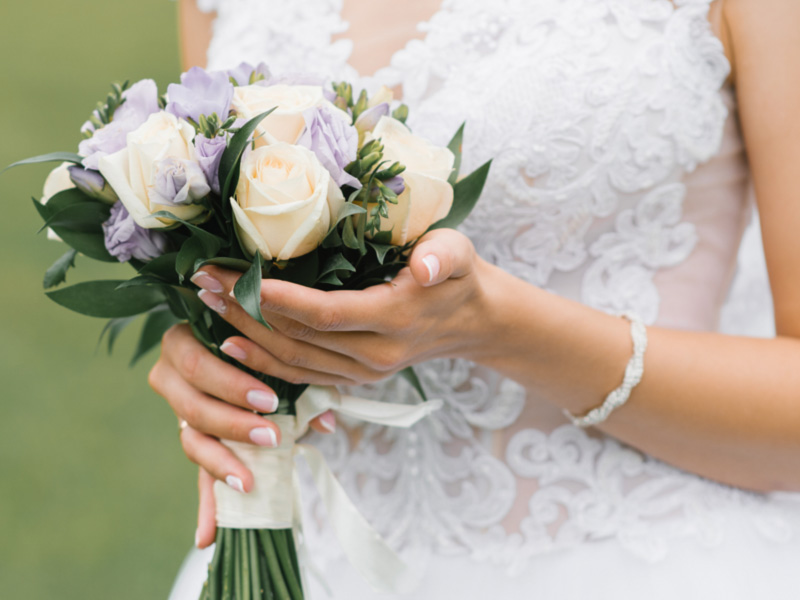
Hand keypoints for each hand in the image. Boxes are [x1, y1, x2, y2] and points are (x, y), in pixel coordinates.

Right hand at [148, 324, 334, 547]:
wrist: (235, 343)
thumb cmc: (257, 344)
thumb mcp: (273, 358)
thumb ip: (295, 383)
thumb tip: (327, 424)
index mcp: (187, 343)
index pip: (198, 367)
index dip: (230, 387)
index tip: (269, 403)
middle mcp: (171, 375)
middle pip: (191, 407)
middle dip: (232, 425)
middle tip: (270, 438)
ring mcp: (177, 410)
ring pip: (190, 439)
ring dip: (220, 463)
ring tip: (249, 483)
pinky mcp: (190, 439)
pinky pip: (196, 473)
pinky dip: (205, 506)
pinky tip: (208, 537)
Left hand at [189, 229, 491, 386]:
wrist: (473, 323)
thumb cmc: (459, 277)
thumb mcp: (461, 253)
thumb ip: (445, 255)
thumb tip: (424, 268)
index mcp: (397, 319)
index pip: (326, 313)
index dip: (278, 299)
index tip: (235, 275)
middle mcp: (376, 355)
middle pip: (298, 338)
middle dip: (246, 310)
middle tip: (202, 281)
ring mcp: (364, 372)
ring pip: (293, 361)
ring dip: (246, 335)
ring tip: (206, 305)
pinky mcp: (355, 378)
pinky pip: (302, 375)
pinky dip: (264, 362)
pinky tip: (231, 343)